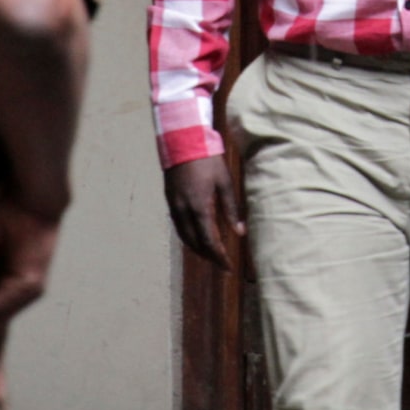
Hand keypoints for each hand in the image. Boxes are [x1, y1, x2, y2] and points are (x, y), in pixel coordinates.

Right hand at [164, 155, 244, 270]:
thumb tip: (240, 232)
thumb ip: (231, 209)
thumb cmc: (208, 160)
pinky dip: (188, 237)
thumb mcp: (224, 183)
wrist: (183, 142)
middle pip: (195, 243)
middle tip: (222, 263)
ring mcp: (174, 207)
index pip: (209, 241)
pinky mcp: (170, 201)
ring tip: (211, 255)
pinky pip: (178, 227)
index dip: (219, 257)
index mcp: (200, 207)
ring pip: (184, 237)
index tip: (228, 267)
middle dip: (209, 256)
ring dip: (197, 249)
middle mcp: (184, 211)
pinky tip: (197, 238)